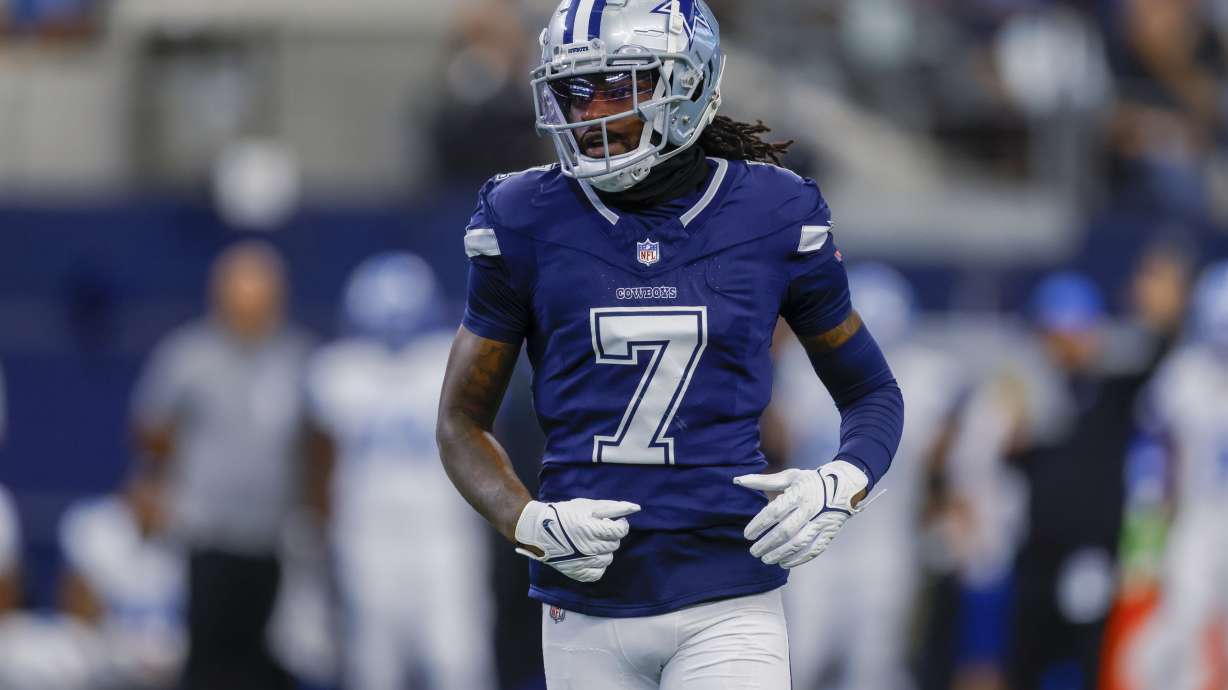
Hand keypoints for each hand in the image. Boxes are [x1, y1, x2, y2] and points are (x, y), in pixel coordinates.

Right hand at [514, 498, 640, 582]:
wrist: (538, 530)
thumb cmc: (564, 514)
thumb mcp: (588, 506)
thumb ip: (613, 507)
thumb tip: (636, 508)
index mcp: (589, 529)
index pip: (619, 531)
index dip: (620, 525)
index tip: (613, 522)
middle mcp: (586, 548)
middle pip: (614, 545)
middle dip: (610, 536)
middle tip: (598, 530)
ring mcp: (581, 562)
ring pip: (608, 559)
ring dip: (604, 550)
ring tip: (591, 541)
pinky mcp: (576, 573)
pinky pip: (598, 573)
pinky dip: (597, 565)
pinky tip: (589, 555)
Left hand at [734, 460, 868, 568]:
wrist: (845, 486)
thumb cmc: (811, 481)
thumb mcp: (789, 477)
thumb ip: (763, 481)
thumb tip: (738, 480)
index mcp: (799, 493)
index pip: (774, 512)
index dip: (759, 525)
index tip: (747, 535)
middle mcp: (810, 508)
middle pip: (785, 531)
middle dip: (767, 543)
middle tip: (753, 551)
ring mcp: (821, 522)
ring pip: (799, 543)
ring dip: (781, 553)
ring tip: (766, 559)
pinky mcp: (829, 532)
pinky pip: (814, 550)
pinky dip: (798, 559)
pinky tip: (784, 563)